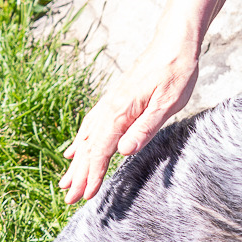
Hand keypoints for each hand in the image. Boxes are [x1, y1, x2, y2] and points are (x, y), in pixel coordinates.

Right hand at [58, 35, 200, 204]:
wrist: (174, 42)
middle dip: (79, 174)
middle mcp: (110, 107)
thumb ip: (146, 127)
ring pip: (87, 137)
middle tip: (68, 199)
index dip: (92, 174)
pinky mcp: (115, 100)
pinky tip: (75, 151)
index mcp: (121, 111)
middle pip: (89, 147)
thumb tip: (124, 152)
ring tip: (65, 182)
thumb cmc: (176, 71)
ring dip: (77, 162)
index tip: (85, 195)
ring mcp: (110, 103)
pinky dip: (81, 141)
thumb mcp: (168, 102)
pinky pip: (91, 126)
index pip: (101, 149)